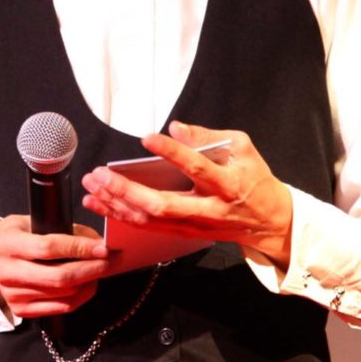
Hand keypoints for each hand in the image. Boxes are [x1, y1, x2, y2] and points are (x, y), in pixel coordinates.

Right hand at [0, 216, 108, 317]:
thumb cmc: (15, 235)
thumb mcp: (30, 221)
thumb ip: (62, 229)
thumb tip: (98, 242)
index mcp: (7, 244)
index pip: (48, 248)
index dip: (79, 248)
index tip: (103, 247)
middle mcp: (8, 272)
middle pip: (59, 277)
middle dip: (92, 269)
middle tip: (112, 260)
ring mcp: (14, 295)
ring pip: (64, 294)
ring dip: (90, 282)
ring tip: (102, 270)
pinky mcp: (22, 310)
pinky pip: (61, 308)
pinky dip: (81, 297)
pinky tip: (90, 284)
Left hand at [82, 121, 294, 267]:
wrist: (269, 220)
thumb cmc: (254, 179)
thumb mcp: (242, 149)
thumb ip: (208, 137)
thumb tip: (176, 127)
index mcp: (226, 183)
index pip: (197, 168)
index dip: (172, 153)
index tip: (148, 138)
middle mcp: (208, 208)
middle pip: (163, 205)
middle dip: (127, 191)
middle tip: (100, 175)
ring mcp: (194, 225)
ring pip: (150, 220)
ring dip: (117, 205)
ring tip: (91, 187)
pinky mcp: (184, 234)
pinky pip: (148, 227)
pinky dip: (122, 216)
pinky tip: (101, 203)